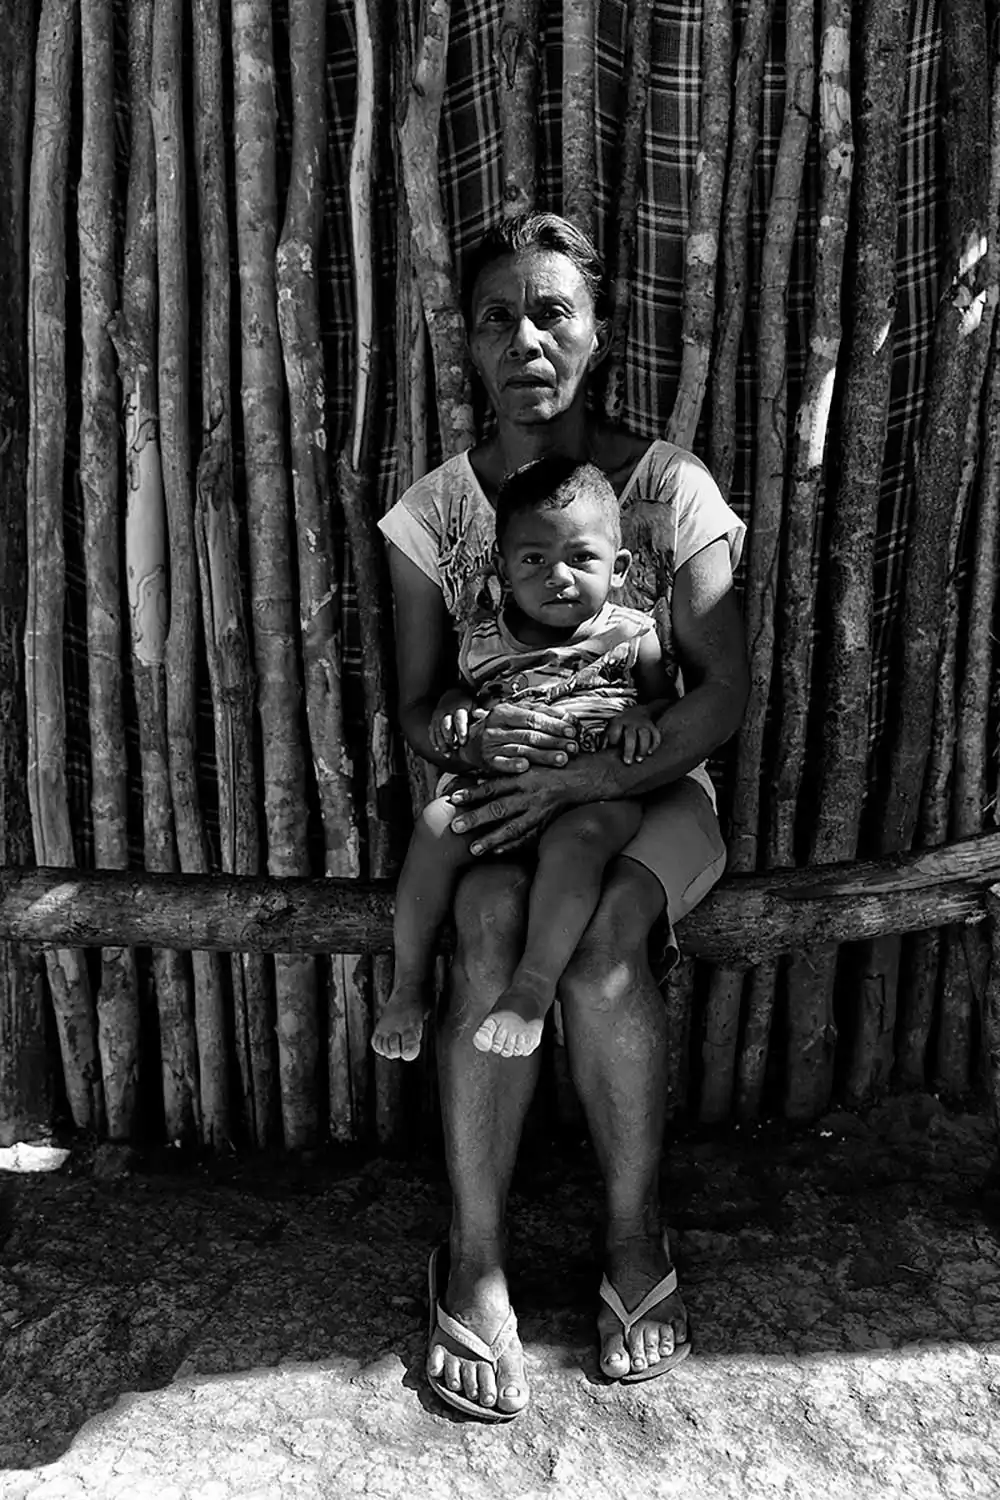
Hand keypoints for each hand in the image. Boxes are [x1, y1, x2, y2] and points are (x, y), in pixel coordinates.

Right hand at [429, 690, 479, 753]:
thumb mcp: (474, 706)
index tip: (463, 742)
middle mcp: (446, 711)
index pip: (459, 719)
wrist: (451, 696)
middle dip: (450, 738)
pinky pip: (432, 732)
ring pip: (438, 731)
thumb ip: (479, 714)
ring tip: (448, 754)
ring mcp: (438, 716)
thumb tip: (481, 717)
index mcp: (459, 707)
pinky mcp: (433, 721)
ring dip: (442, 743)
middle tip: (455, 748)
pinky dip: (434, 741)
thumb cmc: (467, 705)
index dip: (461, 731)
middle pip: (446, 726)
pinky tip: (438, 750)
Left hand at [449, 762, 592, 855]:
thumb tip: (482, 775)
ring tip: (473, 849)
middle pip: (499, 808)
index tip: (454, 799)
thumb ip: (510, 767)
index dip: (472, 792)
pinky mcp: (548, 823)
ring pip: (512, 828)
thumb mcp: (534, 760)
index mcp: (525, 775)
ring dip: (491, 839)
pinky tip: (498, 852)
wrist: (589, 777)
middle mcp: (531, 794)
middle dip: (475, 818)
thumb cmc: (557, 765)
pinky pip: (529, 837)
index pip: (493, 785)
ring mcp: (540, 811)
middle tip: (455, 827)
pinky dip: (513, 845)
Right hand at [466, 701, 578, 774]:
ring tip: (561, 759)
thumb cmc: (498, 728)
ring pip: (521, 749)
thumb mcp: (514, 715)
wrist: (469, 744)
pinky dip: (514, 765)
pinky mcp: (488, 761)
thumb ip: (538, 713)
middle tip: (572, 747)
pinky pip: (502, 763)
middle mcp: (496, 727)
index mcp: (504, 712)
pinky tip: (526, 766)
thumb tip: (563, 714)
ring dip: (543, 755)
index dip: (553, 724)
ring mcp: (491, 745)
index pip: (532, 717)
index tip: (570, 730)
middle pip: (530, 734)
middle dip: (554, 741)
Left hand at [603, 707, 661, 765]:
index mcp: (619, 722)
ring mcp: (643, 724)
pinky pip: (656, 735)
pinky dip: (654, 744)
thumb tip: (601, 751)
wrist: (638, 711)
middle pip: (631, 735)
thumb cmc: (621, 725)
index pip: (615, 731)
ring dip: (642, 748)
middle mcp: (631, 723)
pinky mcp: (652, 727)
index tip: (611, 750)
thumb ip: (605, 739)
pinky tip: (650, 753)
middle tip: (627, 762)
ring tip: (639, 759)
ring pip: (645, 735)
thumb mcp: (611, 727)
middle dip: (629, 749)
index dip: (613, 741)